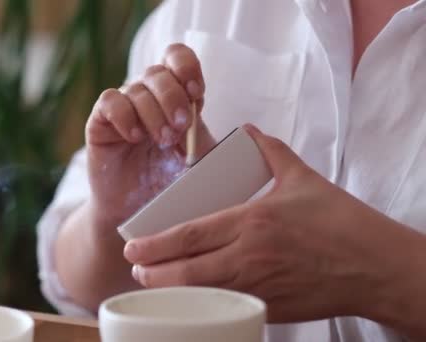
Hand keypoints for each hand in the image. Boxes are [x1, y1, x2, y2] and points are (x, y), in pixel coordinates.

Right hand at [85, 44, 215, 231]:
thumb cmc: (171, 182)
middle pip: (158, 72)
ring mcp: (124, 107)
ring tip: (162, 140)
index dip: (187, 68)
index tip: (197, 93)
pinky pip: (109, 102)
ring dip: (153, 113)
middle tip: (181, 127)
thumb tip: (248, 136)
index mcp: (174, 94)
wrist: (139, 211)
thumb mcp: (200, 160)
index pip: (177, 58)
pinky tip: (135, 137)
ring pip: (136, 88)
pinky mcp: (100, 122)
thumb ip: (217, 142)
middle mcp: (147, 94)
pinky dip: (125, 116)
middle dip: (173, 97)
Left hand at [123, 124, 424, 322]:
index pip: (191, 234)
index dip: (156, 244)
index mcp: (253, 221)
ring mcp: (260, 286)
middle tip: (135, 266)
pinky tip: (192, 297)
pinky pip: (227, 306)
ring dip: (172, 290)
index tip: (133, 246)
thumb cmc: (339, 222)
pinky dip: (203, 303)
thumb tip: (250, 130)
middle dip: (154, 271)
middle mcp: (251, 256)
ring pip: (202, 293)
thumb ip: (270, 151)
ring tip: (154, 282)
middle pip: (187, 270)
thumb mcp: (302, 178)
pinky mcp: (271, 308)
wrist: (374, 265)